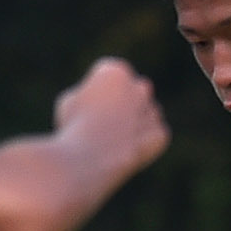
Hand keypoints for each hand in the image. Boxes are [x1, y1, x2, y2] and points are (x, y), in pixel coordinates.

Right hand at [53, 58, 169, 179]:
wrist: (88, 159)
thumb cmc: (74, 127)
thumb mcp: (70, 100)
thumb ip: (91, 93)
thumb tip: (101, 101)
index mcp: (116, 71)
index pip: (108, 77)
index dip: (94, 95)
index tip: (86, 110)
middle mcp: (140, 86)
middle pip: (130, 93)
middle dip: (121, 105)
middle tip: (104, 125)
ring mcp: (153, 110)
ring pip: (145, 114)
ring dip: (133, 123)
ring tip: (112, 141)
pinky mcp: (160, 133)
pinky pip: (153, 136)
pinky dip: (143, 143)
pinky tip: (125, 150)